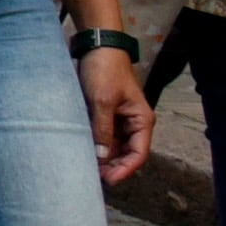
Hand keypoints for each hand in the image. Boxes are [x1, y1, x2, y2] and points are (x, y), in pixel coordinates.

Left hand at [81, 42, 152, 184]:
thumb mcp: (102, 101)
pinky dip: (96, 145)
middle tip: (93, 178)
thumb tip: (102, 157)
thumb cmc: (104, 70)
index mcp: (141, 120)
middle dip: (113, 167)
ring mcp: (119, 118)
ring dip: (103, 158)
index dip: (125, 170)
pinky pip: (104, 135)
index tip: (109, 181)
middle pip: (127, 153)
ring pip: (114, 146)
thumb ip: (103, 129)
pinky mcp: (105, 113)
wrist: (96, 44)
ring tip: (87, 168)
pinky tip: (83, 152)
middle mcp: (133, 122)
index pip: (139, 154)